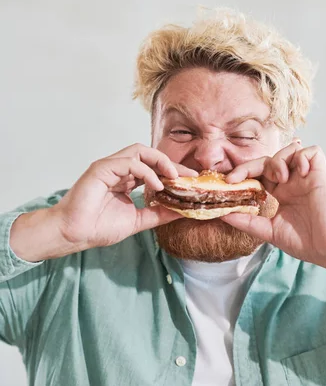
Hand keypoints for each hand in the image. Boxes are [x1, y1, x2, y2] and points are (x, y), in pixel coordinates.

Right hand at [51, 144, 196, 249]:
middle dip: (171, 163)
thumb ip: (158, 214)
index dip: (172, 172)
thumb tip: (182, 212)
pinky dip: (146, 172)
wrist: (74, 233)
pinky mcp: (101, 168)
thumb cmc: (99, 227)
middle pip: (149, 155)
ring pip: (139, 151)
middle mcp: (118, 169)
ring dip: (160, 162)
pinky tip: (157, 186)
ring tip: (174, 178)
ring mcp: (109, 167)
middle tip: (188, 176)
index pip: (153, 168)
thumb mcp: (138, 220)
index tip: (191, 181)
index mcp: (126, 179)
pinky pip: (129, 162)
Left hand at [222, 141, 325, 281]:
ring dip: (278, 159)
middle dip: (251, 165)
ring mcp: (306, 177)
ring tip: (280, 178)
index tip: (228, 181)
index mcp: (278, 194)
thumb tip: (222, 214)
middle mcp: (291, 183)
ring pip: (289, 150)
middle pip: (268, 160)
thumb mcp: (267, 231)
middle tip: (240, 177)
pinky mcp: (320, 174)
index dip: (242, 173)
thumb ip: (246, 221)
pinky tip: (300, 173)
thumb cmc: (303, 242)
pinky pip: (312, 151)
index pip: (257, 174)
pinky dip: (302, 156)